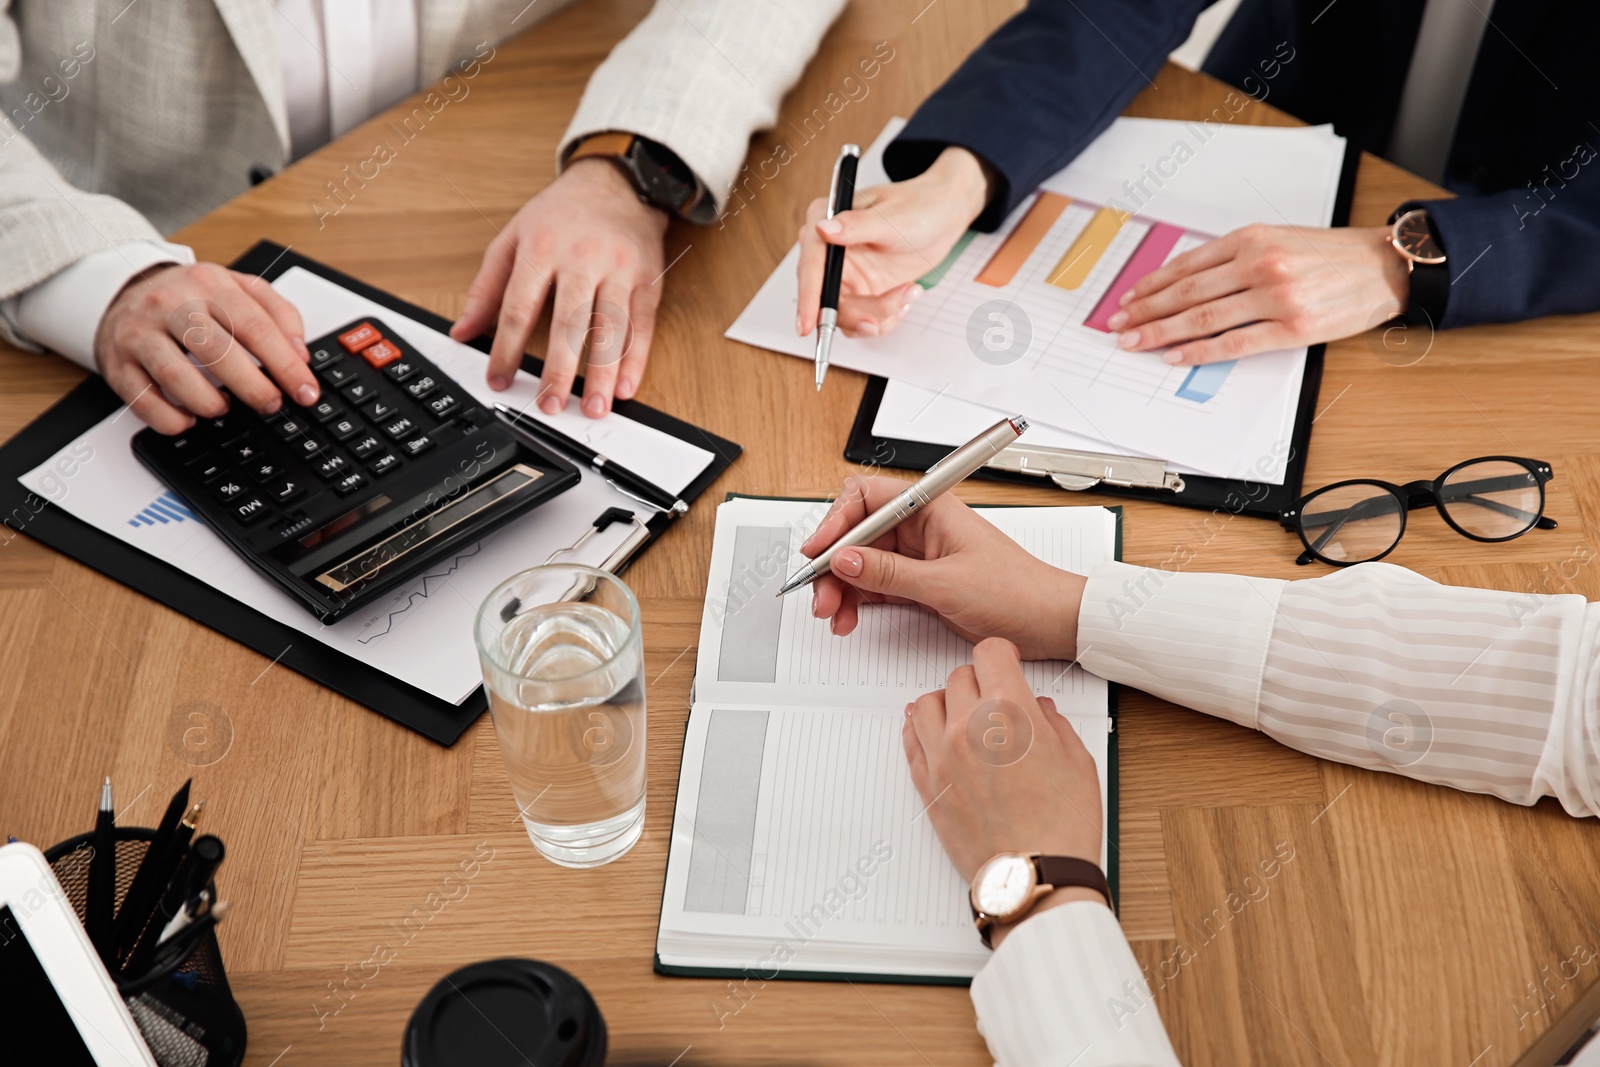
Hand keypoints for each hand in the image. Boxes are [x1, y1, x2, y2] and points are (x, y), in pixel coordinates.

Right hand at [94, 263, 318, 434]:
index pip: (255, 327)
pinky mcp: (118, 363)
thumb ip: (277, 313)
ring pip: (177, 377)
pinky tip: (188, 419)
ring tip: (226, 408)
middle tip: (270, 405)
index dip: (286, 365)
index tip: (306, 392)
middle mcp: (171, 305)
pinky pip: (143, 400)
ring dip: (210, 404)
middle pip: (218, 351)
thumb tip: (300, 354)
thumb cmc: (190, 296)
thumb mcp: (238, 288)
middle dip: (253, 387)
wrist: (125, 288)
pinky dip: (170, 419)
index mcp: (209, 285)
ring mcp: (140, 334)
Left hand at [451, 158, 668, 416]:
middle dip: (560, 370)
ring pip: (612, 328)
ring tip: (596, 407)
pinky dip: (636, 359)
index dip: (506, 348)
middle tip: (550, 405)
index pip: (519, 307)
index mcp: (542, 249)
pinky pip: (642, 325)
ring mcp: (619, 269)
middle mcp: (582, 259)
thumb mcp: (513, 239)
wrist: (617, 182)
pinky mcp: (648, 279)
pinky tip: (627, 386)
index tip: (498, 380)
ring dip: (604, 373)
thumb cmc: (561, 214)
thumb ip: (486, 288)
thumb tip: (462, 331)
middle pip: (570, 322)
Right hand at [795, 147, 990, 338]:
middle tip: (875, 322)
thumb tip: (823, 229)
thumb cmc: (919, 207)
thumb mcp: (891, 218)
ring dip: (877, 315)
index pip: (810, 266)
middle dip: (852, 314)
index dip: (808, 298)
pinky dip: (885, 318)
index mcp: (825, 221)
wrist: (943, 217)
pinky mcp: (861, 291)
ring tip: (907, 294)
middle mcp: (830, 251)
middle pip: (824, 298)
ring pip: (845, 315)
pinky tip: (905, 296)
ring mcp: (845, 275)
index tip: (807, 324)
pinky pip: (863, 320)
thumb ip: (857, 226)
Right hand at [802, 475, 1084, 659]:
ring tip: (836, 614)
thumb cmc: (1017, 591)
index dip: (836, 522)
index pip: (866, 499)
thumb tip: (845, 560)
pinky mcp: (920, 582)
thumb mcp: (946, 585)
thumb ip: (890, 574)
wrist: (1051, 622)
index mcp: (931, 508)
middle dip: (834, 564)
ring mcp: (918, 555)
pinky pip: (876, 585)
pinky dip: (858, 600)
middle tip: (823, 595)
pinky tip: (850, 616)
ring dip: (842, 587)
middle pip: (857, 534)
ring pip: (862, 563)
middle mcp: (921, 526)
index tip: (819, 551)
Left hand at [904, 638, 1105, 948]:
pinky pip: (910, 739)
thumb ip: (1054, 724)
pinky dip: (919, 729)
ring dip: (946, 703)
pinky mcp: (927, 784)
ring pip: (927, 703)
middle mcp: (969, 726)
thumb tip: (1039, 710)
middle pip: (959, 676)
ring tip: (964, 718)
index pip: (990, 652)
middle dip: (979, 682)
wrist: (1034, 877)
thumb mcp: (1077, 763)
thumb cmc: (1063, 827)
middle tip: (995, 700)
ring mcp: (943, 755)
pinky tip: (933, 732)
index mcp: (1011, 711)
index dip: (1003, 656)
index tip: (1007, 665)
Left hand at [1107, 223, 1409, 364]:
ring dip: (1162, 333)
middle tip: (1117, 325)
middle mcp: (1261, 264)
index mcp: (1253, 238)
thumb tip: (1185, 281)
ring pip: (1203, 318)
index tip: (1127, 299)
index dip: (1151, 285)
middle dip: (1145, 311)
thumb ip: (1235, 257)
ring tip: (1134, 342)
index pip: (1188, 265)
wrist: (1384, 267)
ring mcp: (1275, 297)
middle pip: (1186, 292)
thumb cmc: (1329, 255)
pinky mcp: (1292, 327)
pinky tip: (1175, 356)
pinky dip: (1200, 352)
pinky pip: (1234, 343)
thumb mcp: (1278, 238)